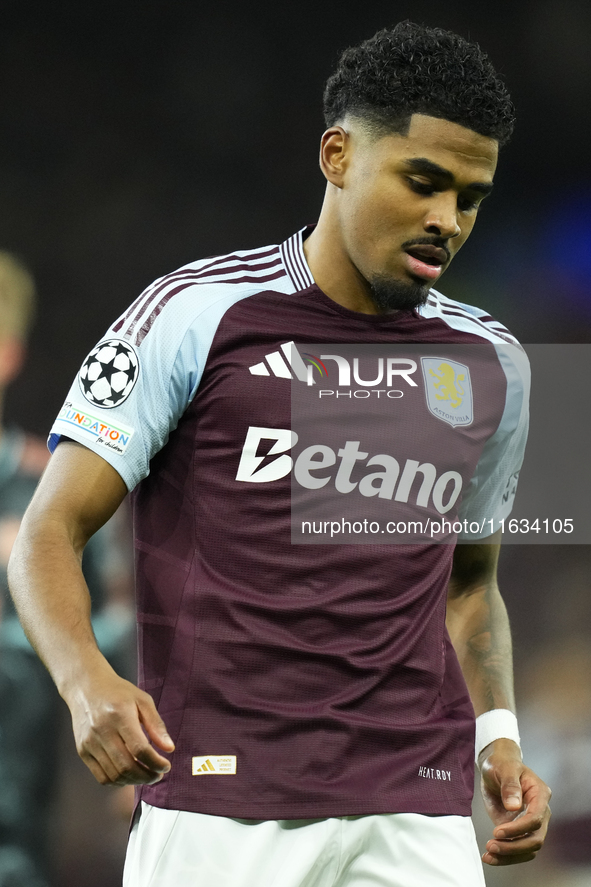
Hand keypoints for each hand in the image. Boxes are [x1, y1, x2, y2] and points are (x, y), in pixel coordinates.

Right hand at [64, 661, 174, 785]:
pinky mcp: (82, 751)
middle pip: (126, 766)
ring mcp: (90, 743)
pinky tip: (129, 775)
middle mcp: (103, 731)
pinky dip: (118, 781)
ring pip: (114, 775)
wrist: (86, 688)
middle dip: (147, 776)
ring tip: (146, 775)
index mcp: (120, 716)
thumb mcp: (142, 700)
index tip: (166, 766)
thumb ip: (156, 724)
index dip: (156, 763)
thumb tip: (169, 749)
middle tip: (158, 775)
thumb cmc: (117, 692)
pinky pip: (101, 776)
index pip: (140, 749)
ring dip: (134, 781)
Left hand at [479, 738, 550, 865]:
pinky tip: (491, 857)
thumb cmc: (503, 764)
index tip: (498, 831)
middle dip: (514, 847)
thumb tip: (514, 806)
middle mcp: (540, 811)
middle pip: (535, 839)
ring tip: (489, 855)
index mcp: (540, 794)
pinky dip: (506, 856)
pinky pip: (518, 849)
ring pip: (528, 849)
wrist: (497, 766)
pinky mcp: (519, 830)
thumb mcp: (504, 768)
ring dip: (509, 856)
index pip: (535, 818)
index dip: (518, 829)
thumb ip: (510, 786)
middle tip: (491, 845)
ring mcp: (530, 823)